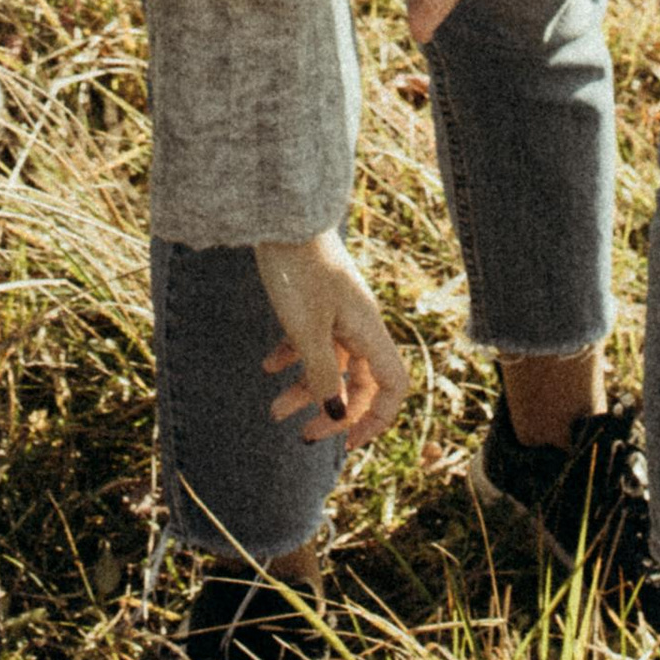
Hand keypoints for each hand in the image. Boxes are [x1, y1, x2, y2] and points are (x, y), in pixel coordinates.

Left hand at [253, 232, 410, 448]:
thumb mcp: (307, 329)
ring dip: (306, 389)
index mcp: (368, 331)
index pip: (392, 387)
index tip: (347, 444)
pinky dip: (294, 357)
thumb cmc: (298, 270)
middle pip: (360, 381)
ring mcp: (338, 311)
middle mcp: (359, 323)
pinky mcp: (316, 299)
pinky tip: (267, 365)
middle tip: (302, 435)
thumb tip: (338, 414)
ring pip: (331, 363)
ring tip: (273, 411)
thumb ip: (322, 374)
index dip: (376, 420)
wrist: (282, 215)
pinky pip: (312, 340)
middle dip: (334, 412)